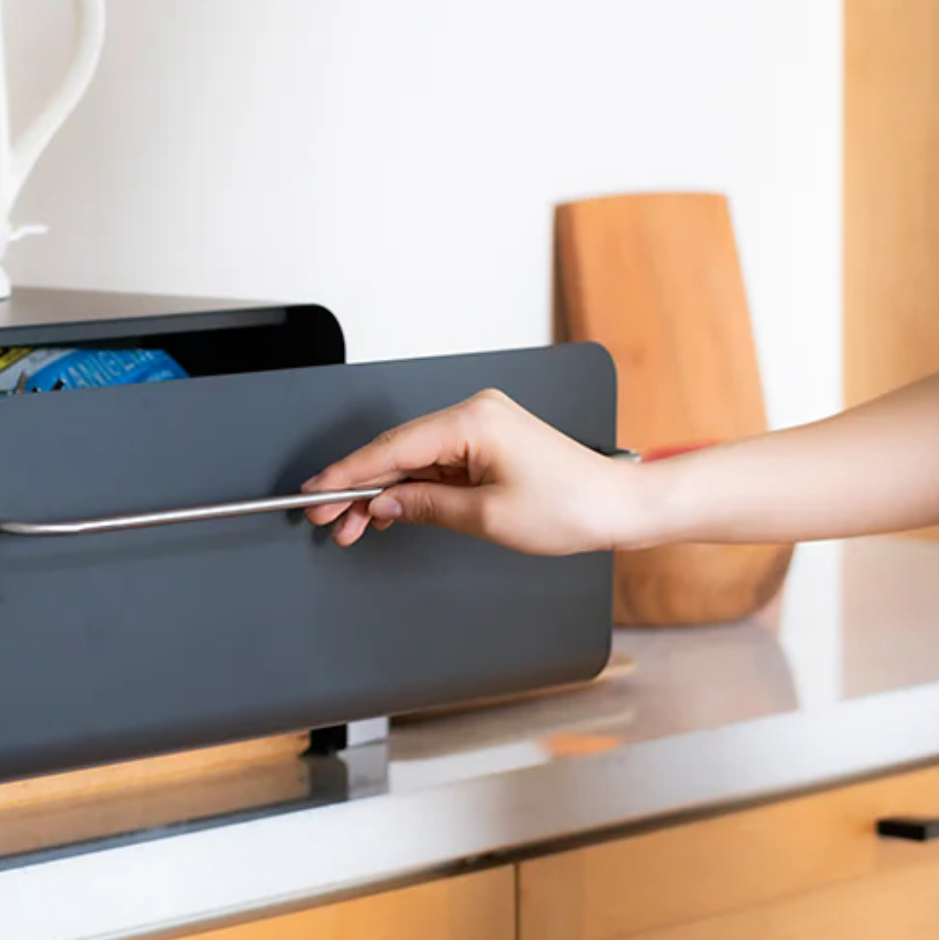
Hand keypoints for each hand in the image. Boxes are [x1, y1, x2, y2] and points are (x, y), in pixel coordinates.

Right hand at [301, 388, 638, 554]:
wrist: (621, 505)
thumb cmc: (572, 505)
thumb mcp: (488, 517)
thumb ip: (426, 507)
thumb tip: (384, 506)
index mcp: (472, 421)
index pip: (392, 448)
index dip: (348, 474)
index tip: (317, 492)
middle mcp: (473, 413)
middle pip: (397, 451)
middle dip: (359, 488)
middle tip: (327, 519)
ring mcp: (480, 425)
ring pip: (413, 459)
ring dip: (383, 493)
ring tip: (353, 526)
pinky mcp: (487, 441)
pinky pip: (435, 463)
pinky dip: (411, 488)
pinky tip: (390, 511)